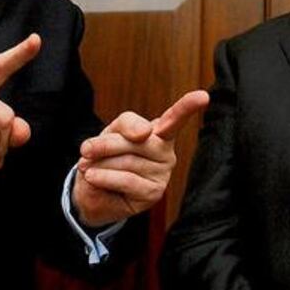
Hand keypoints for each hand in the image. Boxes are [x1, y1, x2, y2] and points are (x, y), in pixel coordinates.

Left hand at [72, 90, 209, 226]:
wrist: (90, 192)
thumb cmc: (103, 158)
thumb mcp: (109, 133)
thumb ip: (125, 126)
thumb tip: (142, 134)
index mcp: (158, 132)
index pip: (173, 118)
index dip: (187, 106)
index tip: (203, 96)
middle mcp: (166, 151)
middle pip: (137, 138)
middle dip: (105, 144)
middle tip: (86, 150)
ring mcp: (162, 173)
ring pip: (128, 160)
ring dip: (100, 164)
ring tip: (92, 169)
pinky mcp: (154, 193)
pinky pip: (126, 179)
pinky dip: (104, 177)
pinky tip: (94, 177)